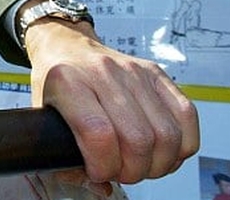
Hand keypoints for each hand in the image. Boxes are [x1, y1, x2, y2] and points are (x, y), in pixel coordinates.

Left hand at [24, 17, 198, 185]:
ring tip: (140, 164)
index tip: (96, 172)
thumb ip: (60, 153)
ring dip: (158, 164)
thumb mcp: (42, 114)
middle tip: (120, 172)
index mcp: (67, 81)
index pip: (99, 134)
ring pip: (166, 134)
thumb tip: (96, 186)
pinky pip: (187, 116)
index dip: (103, 166)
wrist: (67, 45)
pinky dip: (181, 146)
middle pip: (138, 139)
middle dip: (132, 171)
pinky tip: (161, 151)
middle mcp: (103, 72)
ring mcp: (134, 71)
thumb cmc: (55, 82)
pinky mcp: (157, 73)